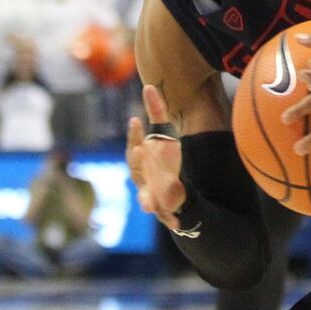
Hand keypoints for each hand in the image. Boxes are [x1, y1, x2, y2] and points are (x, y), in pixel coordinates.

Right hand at [125, 85, 188, 230]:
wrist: (173, 190)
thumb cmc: (164, 160)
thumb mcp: (165, 136)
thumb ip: (157, 112)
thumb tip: (149, 86)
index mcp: (141, 159)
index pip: (134, 145)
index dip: (134, 134)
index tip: (136, 120)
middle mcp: (141, 178)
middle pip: (136, 169)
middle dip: (137, 160)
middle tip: (140, 147)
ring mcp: (150, 195)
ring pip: (145, 197)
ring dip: (146, 199)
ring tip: (147, 201)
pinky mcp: (163, 210)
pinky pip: (165, 216)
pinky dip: (170, 219)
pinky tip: (176, 223)